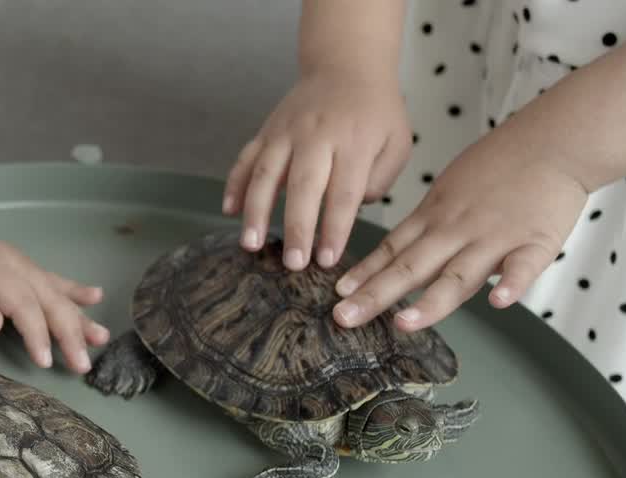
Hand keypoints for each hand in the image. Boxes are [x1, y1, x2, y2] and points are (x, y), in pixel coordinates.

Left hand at [0, 206, 109, 372]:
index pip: (22, 304)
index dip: (36, 333)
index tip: (45, 361)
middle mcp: (14, 265)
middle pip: (48, 300)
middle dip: (70, 333)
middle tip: (82, 365)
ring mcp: (21, 264)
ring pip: (57, 292)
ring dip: (80, 317)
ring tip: (101, 339)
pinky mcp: (22, 267)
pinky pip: (53, 279)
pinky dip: (75, 290)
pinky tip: (96, 298)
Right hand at [224, 67, 411, 269]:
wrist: (346, 66)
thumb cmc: (375, 113)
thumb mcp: (397, 142)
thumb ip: (380, 179)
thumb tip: (352, 207)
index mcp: (354, 142)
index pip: (344, 193)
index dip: (334, 228)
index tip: (327, 259)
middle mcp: (317, 136)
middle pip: (304, 186)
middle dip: (297, 226)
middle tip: (293, 263)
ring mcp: (286, 133)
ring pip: (266, 173)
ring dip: (256, 211)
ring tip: (251, 244)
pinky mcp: (267, 131)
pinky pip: (245, 159)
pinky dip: (234, 184)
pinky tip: (229, 210)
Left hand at [331, 128, 587, 331]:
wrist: (552, 141)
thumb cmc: (499, 168)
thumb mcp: (447, 192)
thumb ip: (424, 228)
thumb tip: (393, 259)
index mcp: (434, 219)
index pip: (392, 251)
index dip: (364, 274)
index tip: (337, 294)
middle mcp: (457, 231)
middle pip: (411, 267)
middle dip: (375, 295)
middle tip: (344, 317)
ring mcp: (495, 238)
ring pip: (458, 275)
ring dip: (431, 301)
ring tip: (404, 323)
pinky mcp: (536, 242)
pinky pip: (524, 266)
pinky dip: (513, 283)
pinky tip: (498, 302)